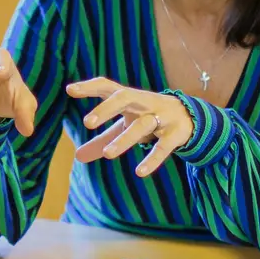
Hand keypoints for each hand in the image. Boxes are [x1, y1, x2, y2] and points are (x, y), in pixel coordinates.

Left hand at [67, 77, 193, 176]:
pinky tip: (139, 172)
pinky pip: (164, 147)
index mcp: (129, 97)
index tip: (70, 90)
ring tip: (107, 154)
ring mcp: (162, 117)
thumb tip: (78, 156)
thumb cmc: (148, 117)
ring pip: (142, 125)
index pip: (107, 86)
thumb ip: (102, 139)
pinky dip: (152, 159)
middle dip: (107, 108)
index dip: (89, 87)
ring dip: (124, 139)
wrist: (189, 117)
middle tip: (87, 123)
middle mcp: (144, 103)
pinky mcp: (176, 134)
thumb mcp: (125, 126)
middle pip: (125, 97)